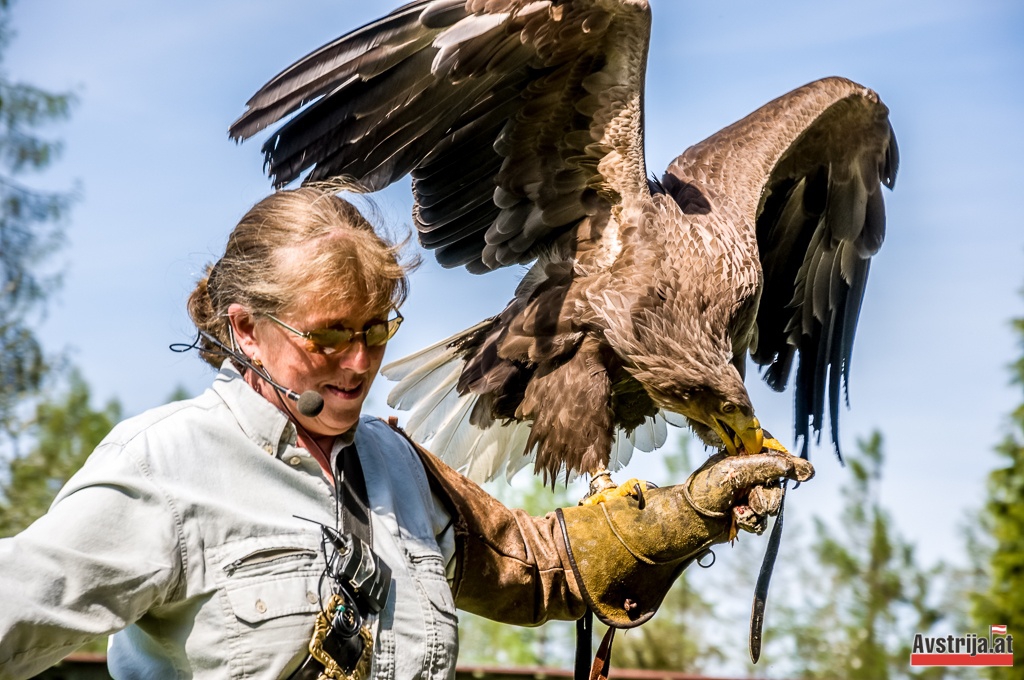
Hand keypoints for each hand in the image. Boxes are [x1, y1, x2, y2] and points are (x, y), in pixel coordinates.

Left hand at [685, 452, 813, 535]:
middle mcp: (749, 472)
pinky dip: (752, 522)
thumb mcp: (736, 471)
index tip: (805, 472)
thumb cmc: (708, 490)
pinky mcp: (748, 512)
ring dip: (758, 510)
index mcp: (744, 455)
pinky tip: (737, 518)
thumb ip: (766, 466)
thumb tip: (796, 466)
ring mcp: (749, 492)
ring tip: (740, 509)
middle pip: (777, 482)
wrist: (692, 520)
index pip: (774, 453)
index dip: (789, 463)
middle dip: (767, 495)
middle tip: (754, 500)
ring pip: (772, 503)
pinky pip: (763, 520)